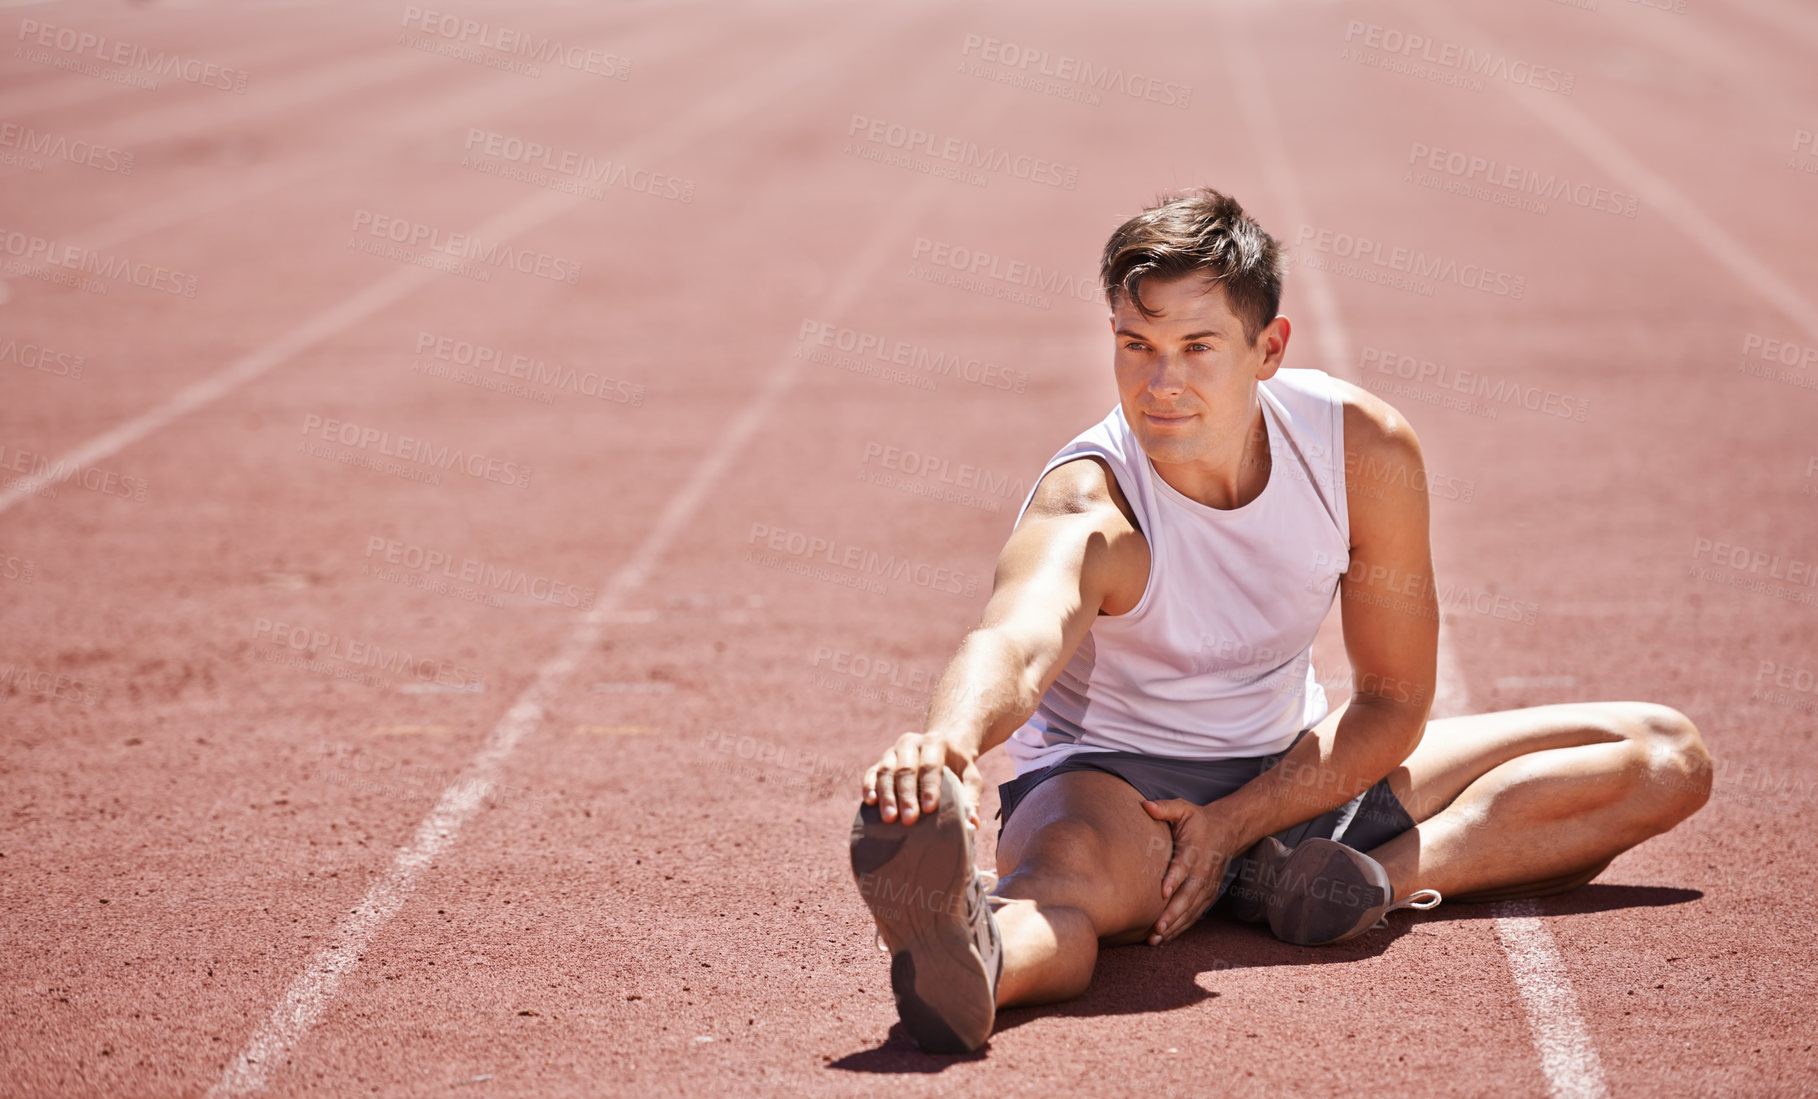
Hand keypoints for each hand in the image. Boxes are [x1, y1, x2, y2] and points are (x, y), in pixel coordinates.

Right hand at [861, 731, 982, 827]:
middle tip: (908, 820)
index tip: (929, 808)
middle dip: (906, 795)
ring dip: (886, 795)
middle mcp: (911, 743)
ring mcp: (893, 751)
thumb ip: (971, 797)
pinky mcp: (880, 761)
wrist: (940, 746)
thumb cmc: (957, 766)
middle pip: (906, 769)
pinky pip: (871, 772)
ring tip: (889, 818)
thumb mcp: (970, 776)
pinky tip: (870, 803)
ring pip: (885, 771)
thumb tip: (972, 823)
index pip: (931, 765)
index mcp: (935, 742)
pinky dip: (869, 786)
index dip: (929, 787)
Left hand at [1141, 798, 1242, 944]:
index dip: (1174, 879)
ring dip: (1175, 925)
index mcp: (1194, 851)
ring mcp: (1207, 886)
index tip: (1162, 893)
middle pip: (1188, 896)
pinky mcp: (1208, 895)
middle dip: (1173, 914)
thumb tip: (1145, 805)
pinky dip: (1181, 927)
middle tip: (1157, 928)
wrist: (1228, 831)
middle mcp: (1203, 872)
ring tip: (1156, 939)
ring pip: (1191, 910)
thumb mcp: (1183, 808)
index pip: (1184, 867)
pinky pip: (1194, 914)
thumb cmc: (1198, 820)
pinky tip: (1166, 938)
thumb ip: (1165, 808)